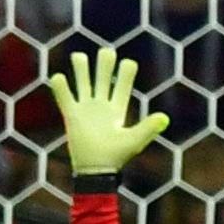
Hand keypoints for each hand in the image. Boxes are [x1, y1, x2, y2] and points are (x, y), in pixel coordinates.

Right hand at [48, 46, 169, 174]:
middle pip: (103, 77)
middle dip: (104, 64)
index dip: (126, 71)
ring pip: (83, 82)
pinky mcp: (72, 115)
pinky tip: (58, 76)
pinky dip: (60, 86)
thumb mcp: (134, 141)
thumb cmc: (116, 157)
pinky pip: (64, 97)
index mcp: (118, 108)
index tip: (128, 64)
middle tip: (107, 52)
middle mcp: (102, 105)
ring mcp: (86, 109)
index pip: (123, 83)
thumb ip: (148, 128)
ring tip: (78, 56)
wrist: (95, 171)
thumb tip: (165, 117)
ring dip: (80, 69)